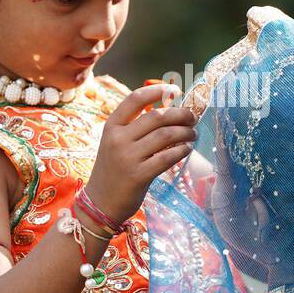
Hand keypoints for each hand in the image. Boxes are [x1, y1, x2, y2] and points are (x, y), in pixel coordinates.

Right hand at [85, 83, 196, 224]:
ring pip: (165, 135)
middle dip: (180, 114)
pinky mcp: (139, 175)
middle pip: (157, 116)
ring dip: (185, 132)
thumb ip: (135, 128)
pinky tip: (187, 149)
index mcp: (112, 126)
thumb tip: (169, 111)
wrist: (100, 202)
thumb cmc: (113, 170)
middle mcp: (118, 139)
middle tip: (193, 117)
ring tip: (193, 133)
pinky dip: (181, 150)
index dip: (158, 91)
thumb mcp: (115, 143)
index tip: (175, 90)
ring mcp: (128, 157)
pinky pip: (167, 157)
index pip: (135, 99)